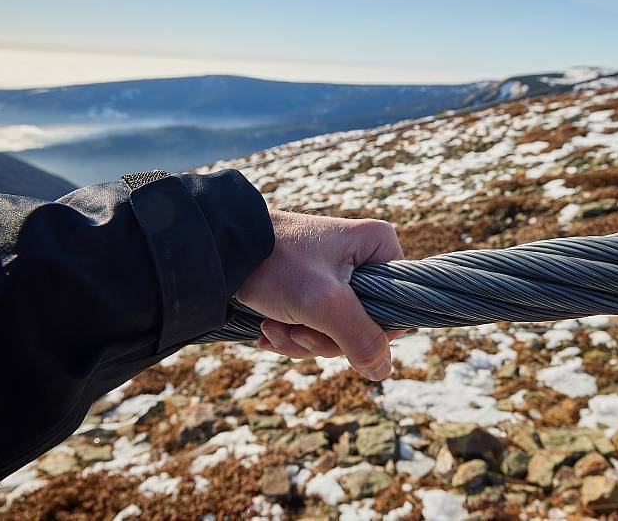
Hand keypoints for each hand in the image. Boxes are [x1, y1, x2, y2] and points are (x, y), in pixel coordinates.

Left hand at [236, 210, 405, 380]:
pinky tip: (268, 330)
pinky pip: (315, 323)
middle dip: (322, 338)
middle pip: (362, 324)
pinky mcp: (311, 285)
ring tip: (273, 328)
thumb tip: (383, 371)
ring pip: (335, 328)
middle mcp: (362, 257)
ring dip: (301, 339)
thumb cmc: (276, 264)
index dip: (366, 334)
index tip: (331, 332)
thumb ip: (359, 338)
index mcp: (378, 246)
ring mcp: (337, 272)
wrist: (221, 249)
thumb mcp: (323, 304)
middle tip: (295, 330)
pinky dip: (291, 333)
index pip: (395, 308)